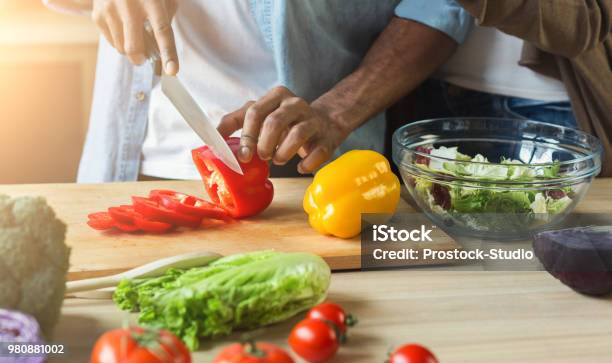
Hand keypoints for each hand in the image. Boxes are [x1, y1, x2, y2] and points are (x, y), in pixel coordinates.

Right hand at [92, 0, 178, 73]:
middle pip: (134, 47)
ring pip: (121, 48)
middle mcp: (129, 5)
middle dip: (140, 59)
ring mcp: (110, 9)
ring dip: (130, 49)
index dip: (168, 53)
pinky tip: (122, 26)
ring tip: (133, 34)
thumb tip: (160, 49)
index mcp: (152, 1)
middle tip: (144, 58)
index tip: (172, 71)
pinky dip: (119, 41)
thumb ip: (166, 20)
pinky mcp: (97, 14)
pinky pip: (111, 42)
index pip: (162, 31)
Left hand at [217, 86, 349, 173]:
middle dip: (263, 144)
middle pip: (274, 122)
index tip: (241, 155)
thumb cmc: (285, 122)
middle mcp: (295, 103)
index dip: (245, 136)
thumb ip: (236, 122)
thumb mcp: (260, 115)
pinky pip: (317, 152)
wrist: (325, 123)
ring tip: (278, 159)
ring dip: (283, 153)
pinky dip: (306, 163)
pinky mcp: (327, 137)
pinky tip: (299, 166)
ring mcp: (313, 119)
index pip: (254, 112)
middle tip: (261, 157)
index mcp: (275, 96)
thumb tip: (211, 138)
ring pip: (297, 134)